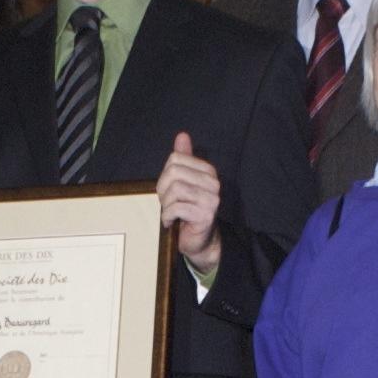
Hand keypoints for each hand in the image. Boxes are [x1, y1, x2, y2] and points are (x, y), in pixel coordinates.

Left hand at [155, 131, 221, 269]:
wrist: (199, 241)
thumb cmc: (187, 210)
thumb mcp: (182, 182)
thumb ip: (183, 158)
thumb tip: (182, 136)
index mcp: (208, 171)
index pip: (175, 159)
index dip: (164, 177)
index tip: (169, 192)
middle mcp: (213, 183)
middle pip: (174, 173)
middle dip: (163, 191)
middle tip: (167, 204)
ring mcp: (212, 199)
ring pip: (175, 190)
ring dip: (166, 205)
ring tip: (170, 213)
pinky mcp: (206, 214)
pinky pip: (176, 208)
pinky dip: (167, 216)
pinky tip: (171, 222)